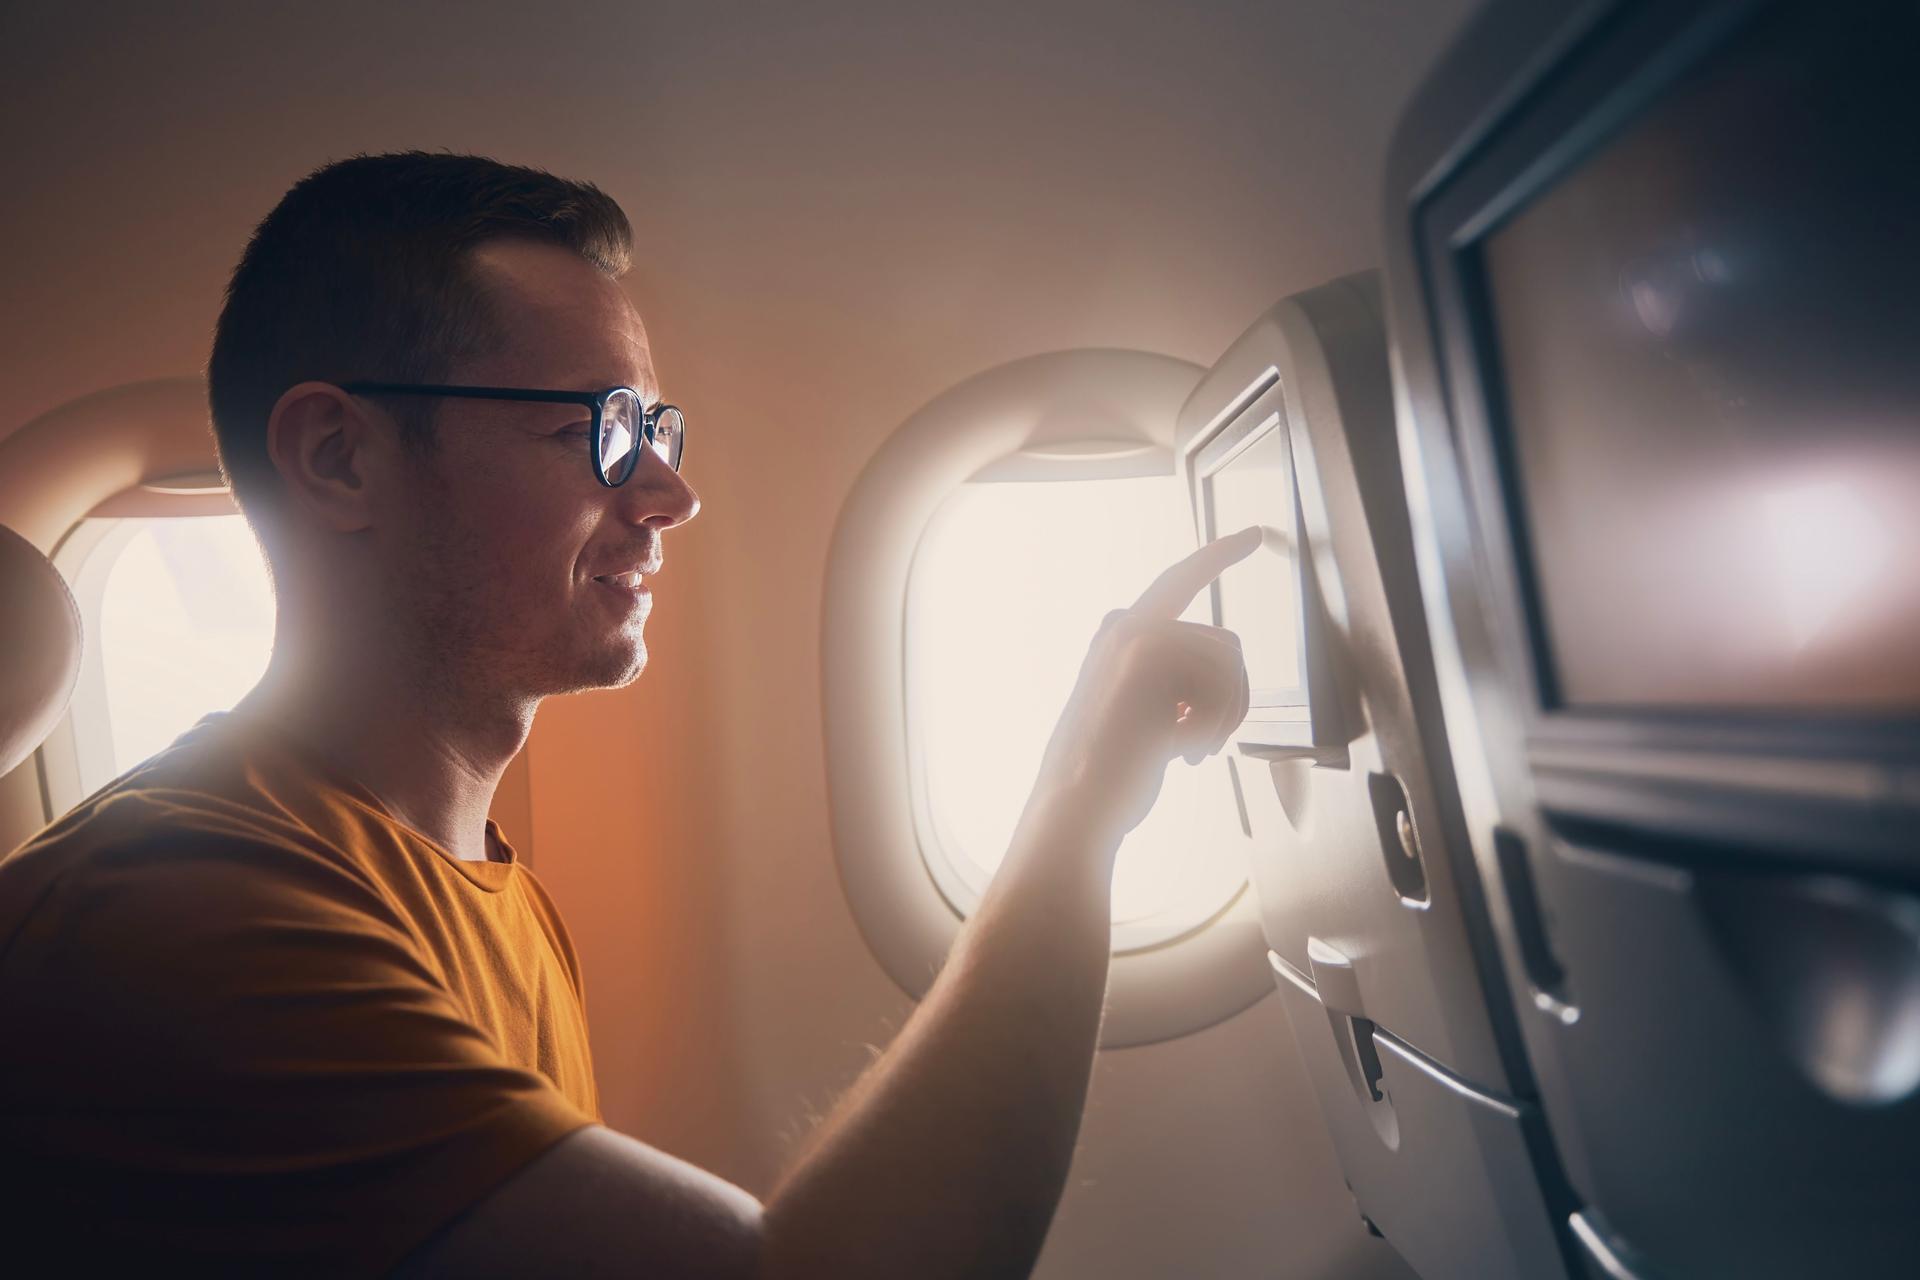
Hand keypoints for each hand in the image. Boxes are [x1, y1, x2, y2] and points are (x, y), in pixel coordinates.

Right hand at [1027, 526, 1259, 850]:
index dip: (1217, 556)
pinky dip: (1214, 725)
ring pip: (1231, 663)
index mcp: (1119, 636)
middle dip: (1233, 699)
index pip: (1178, 582)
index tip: (1252, 534)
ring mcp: (1135, 634)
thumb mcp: (1146, 714)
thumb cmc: (1114, 773)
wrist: (1077, 805)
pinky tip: (1180, 750)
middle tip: (1209, 744)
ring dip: (1223, 718)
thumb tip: (1225, 665)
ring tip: (1189, 752)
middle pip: (1226, 641)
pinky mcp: (1149, 651)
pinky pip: (1224, 681)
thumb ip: (1173, 679)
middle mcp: (1124, 624)